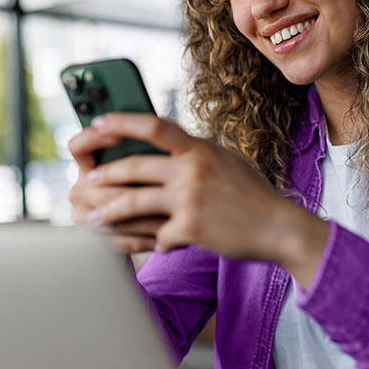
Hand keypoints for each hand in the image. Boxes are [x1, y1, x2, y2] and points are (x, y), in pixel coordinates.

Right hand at [67, 121, 163, 252]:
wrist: (137, 233)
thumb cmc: (149, 190)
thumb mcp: (146, 170)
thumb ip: (146, 155)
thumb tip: (163, 138)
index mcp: (88, 166)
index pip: (79, 146)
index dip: (93, 138)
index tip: (118, 135)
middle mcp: (80, 190)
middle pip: (102, 184)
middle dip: (137, 187)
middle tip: (168, 186)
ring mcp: (84, 217)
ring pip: (113, 214)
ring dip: (146, 217)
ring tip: (176, 217)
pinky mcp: (95, 242)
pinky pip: (119, 240)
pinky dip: (144, 239)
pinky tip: (165, 238)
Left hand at [71, 114, 329, 286]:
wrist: (280, 227)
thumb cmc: (254, 195)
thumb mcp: (228, 161)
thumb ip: (197, 152)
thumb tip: (169, 143)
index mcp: (200, 149)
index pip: (154, 126)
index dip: (121, 122)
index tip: (97, 123)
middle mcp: (193, 169)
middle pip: (134, 165)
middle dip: (105, 173)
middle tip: (88, 179)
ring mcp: (190, 198)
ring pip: (134, 201)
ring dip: (108, 210)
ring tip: (93, 217)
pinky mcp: (191, 228)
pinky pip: (158, 236)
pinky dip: (154, 242)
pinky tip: (154, 246)